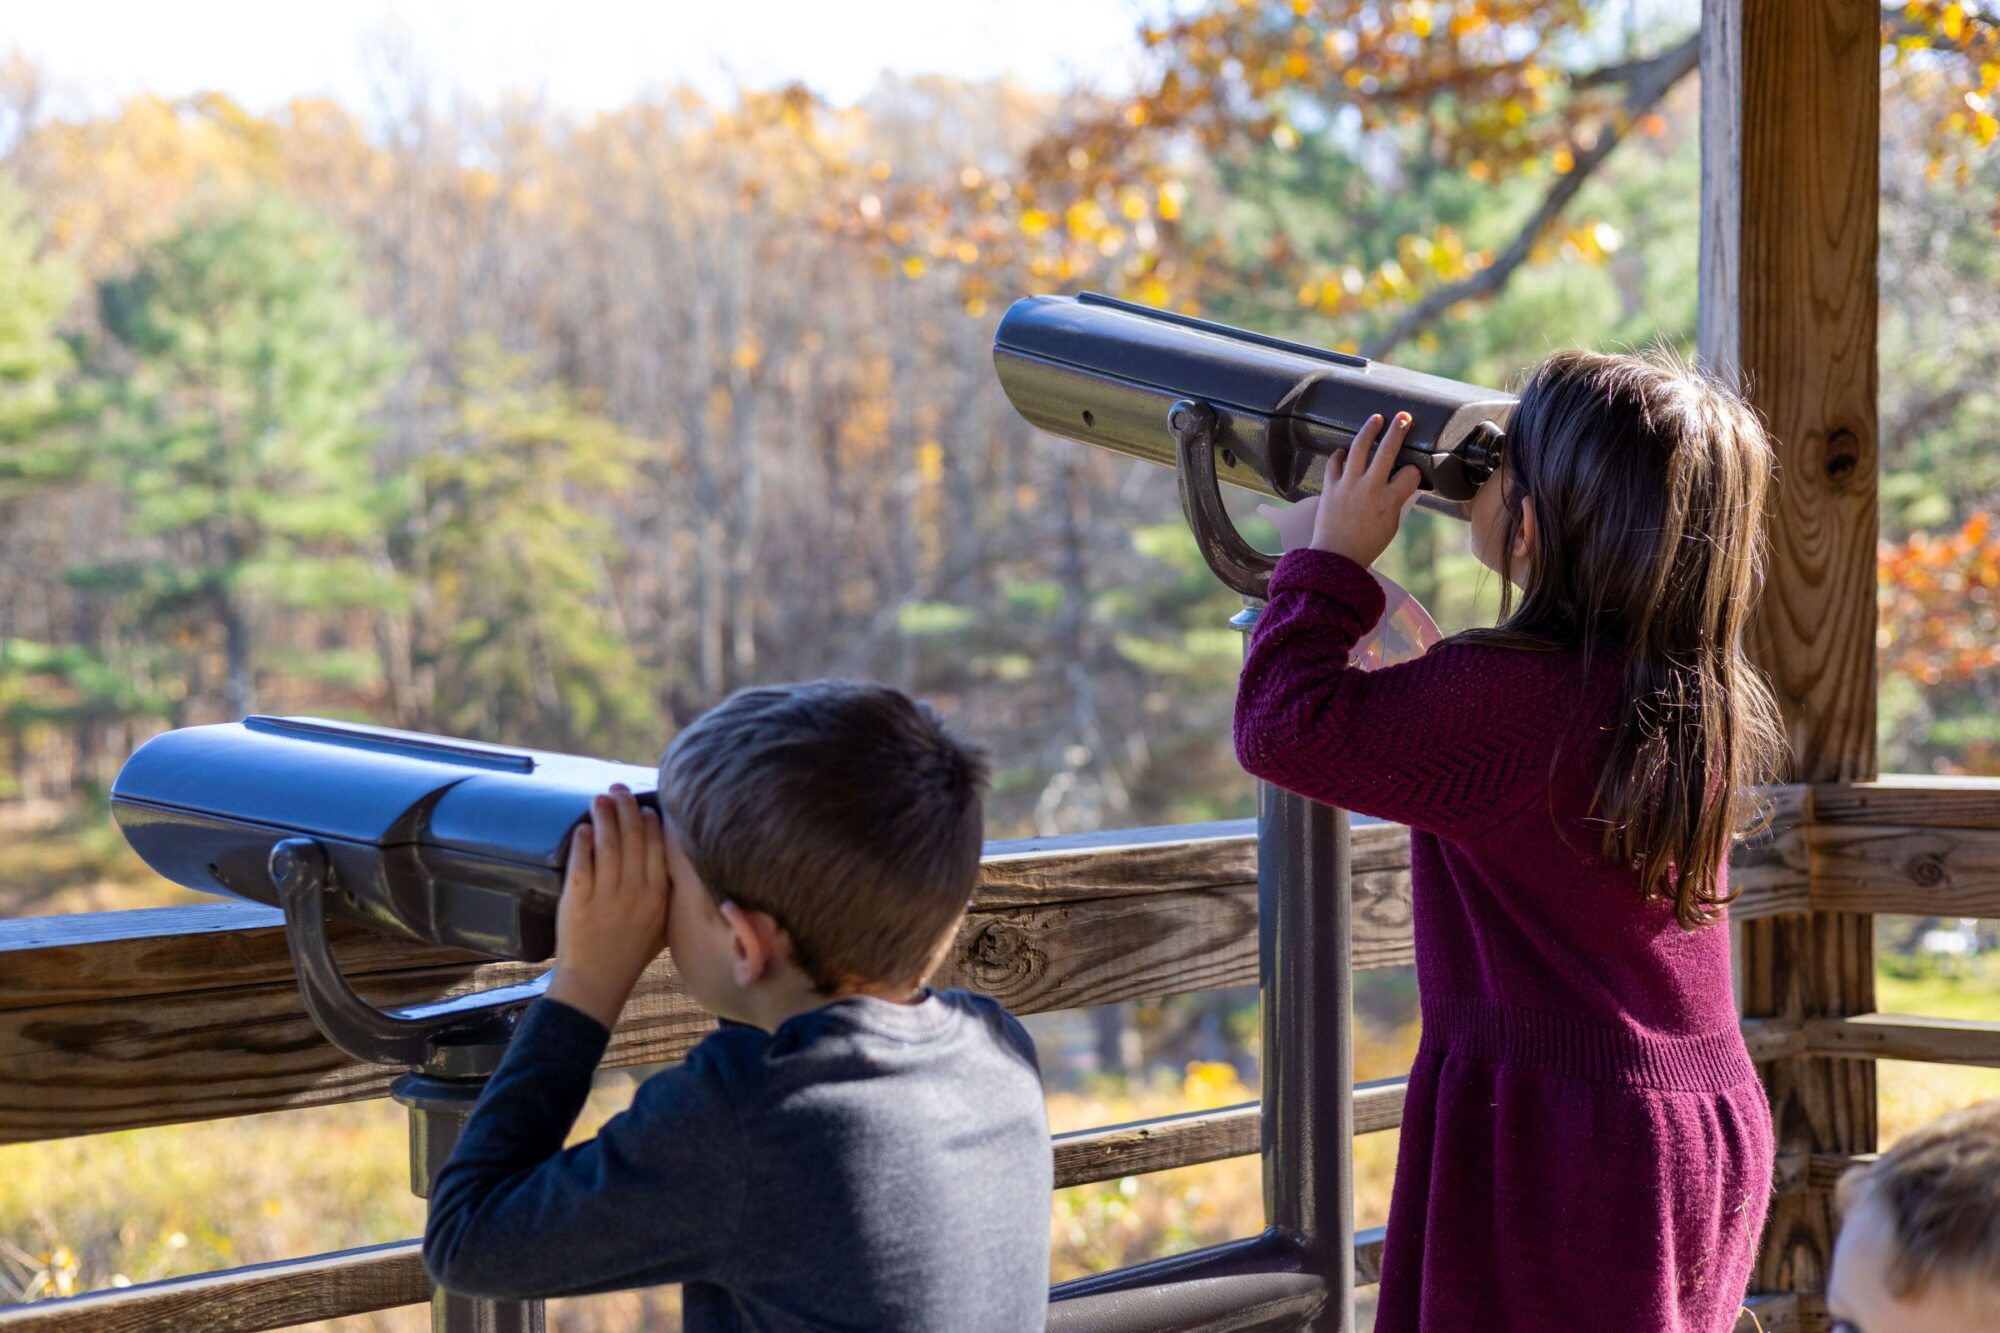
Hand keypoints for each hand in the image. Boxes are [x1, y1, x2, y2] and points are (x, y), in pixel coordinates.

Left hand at [547, 784, 668, 1029]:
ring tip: (600, 799)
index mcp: (658, 898)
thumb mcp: (662, 924)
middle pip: (633, 840)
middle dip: (626, 809)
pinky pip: (582, 865)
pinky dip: (583, 844)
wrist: (596, 981)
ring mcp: (606, 898)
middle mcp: (635, 894)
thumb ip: (668, 892)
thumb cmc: (631, 952)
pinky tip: (583, 828)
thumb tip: (669, 853)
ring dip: (604, 818)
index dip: (651, 823)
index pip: (658, 849)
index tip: (646, 806)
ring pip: (608, 847)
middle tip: (619, 789)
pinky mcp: (577, 903)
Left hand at [1257, 412, 1420, 567]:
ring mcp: (1348, 485)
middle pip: (1387, 450)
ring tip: (1376, 418)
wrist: (1335, 558)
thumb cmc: (1367, 546)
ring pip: (1359, 448)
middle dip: (1398, 430)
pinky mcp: (1330, 487)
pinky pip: (1334, 463)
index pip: (1410, 473)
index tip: (1413, 471)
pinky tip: (1343, 450)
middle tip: (1404, 417)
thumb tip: (1401, 486)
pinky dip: (1339, 455)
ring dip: (1368, 430)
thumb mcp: (1391, 525)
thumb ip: (1396, 502)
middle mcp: (1370, 487)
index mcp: (1389, 499)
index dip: (1415, 471)